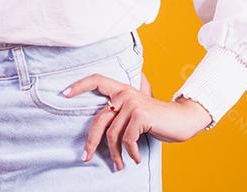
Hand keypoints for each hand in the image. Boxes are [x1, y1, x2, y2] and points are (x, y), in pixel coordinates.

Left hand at [62, 72, 212, 171]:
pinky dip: (130, 153)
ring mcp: (132, 103)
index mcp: (121, 90)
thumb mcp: (136, 111)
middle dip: (91, 141)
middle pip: (99, 120)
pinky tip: (136, 158)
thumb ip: (120, 113)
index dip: (79, 86)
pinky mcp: (140, 115)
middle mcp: (124, 93)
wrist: (183, 119)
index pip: (96, 80)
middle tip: (85, 157)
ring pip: (113, 134)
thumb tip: (100, 133)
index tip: (64, 95)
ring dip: (116, 154)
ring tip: (120, 165)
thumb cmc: (157, 119)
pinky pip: (127, 140)